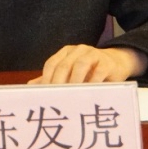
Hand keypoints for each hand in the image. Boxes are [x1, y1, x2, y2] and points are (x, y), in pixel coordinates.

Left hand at [28, 44, 147, 84]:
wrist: (117, 63)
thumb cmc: (90, 71)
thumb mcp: (71, 74)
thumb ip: (53, 79)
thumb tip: (31, 87)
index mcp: (66, 53)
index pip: (51, 63)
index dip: (45, 78)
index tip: (42, 94)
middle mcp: (77, 50)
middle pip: (63, 65)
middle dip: (57, 82)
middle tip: (55, 98)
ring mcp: (93, 54)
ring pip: (80, 65)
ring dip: (74, 81)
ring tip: (70, 95)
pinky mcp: (107, 62)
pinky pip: (98, 71)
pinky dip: (92, 82)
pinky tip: (88, 93)